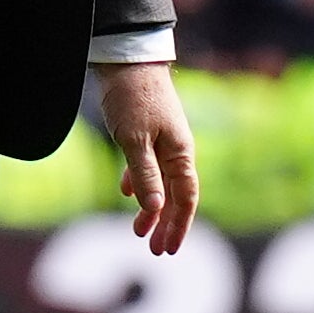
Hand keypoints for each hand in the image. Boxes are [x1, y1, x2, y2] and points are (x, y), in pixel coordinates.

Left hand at [96, 61, 199, 255]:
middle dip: (166, 225)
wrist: (128, 61)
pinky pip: (147, 167)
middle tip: (155, 251)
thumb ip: (145, 174)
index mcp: (180, 154)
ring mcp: (162, 142)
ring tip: (138, 232)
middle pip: (175, 196)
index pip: (186, 199)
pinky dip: (139, 183)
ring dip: (151, 209)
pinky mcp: (147, 134)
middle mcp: (176, 151)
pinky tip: (128, 194)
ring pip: (160, 184)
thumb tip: (155, 209)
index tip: (169, 250)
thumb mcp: (134, 140)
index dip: (179, 226)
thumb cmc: (132, 99)